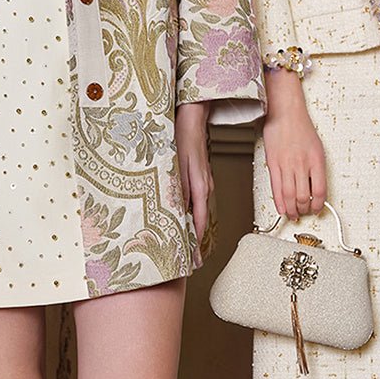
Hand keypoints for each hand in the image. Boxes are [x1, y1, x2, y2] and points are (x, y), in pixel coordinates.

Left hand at [175, 102, 212, 247]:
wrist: (193, 117)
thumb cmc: (182, 137)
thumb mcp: (174, 165)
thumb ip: (176, 191)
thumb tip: (175, 213)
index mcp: (200, 187)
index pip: (197, 222)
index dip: (194, 243)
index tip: (192, 260)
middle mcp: (205, 187)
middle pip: (200, 220)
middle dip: (195, 242)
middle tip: (191, 261)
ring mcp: (204, 182)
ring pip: (199, 211)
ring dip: (193, 229)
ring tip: (188, 246)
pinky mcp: (201, 176)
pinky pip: (197, 201)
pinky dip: (192, 214)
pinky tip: (185, 219)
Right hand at [263, 71, 326, 219]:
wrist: (285, 112)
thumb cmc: (300, 127)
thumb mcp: (317, 148)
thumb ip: (316, 168)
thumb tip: (316, 187)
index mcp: (316, 160)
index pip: (320, 191)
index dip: (318, 205)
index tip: (317, 209)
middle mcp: (302, 164)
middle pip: (304, 197)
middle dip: (304, 210)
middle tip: (303, 213)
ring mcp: (286, 165)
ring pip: (289, 196)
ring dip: (292, 209)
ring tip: (293, 214)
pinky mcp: (273, 164)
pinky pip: (276, 188)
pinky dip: (279, 202)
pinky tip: (281, 208)